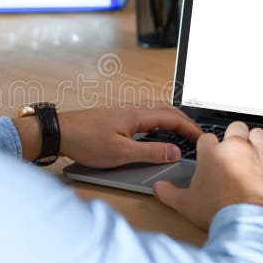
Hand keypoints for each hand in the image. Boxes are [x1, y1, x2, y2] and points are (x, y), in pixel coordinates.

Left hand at [13, 103, 201, 167]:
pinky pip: (146, 114)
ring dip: (172, 120)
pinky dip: (159, 121)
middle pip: (167, 111)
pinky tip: (156, 131)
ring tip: (182, 132)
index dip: (191, 129)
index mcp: (137, 115)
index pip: (173, 118)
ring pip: (156, 111)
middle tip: (197, 136)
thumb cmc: (85, 141)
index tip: (203, 139)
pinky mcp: (116, 117)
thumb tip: (174, 152)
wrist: (60, 132)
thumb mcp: (121, 153)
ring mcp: (124, 111)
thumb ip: (150, 152)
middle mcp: (133, 109)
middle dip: (185, 122)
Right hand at [153, 122, 262, 229]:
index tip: (210, 154)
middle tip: (232, 148)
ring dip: (255, 139)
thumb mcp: (185, 203)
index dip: (208, 146)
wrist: (244, 222)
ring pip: (258, 133)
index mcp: (211, 154)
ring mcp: (256, 155)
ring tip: (253, 149)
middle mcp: (234, 149)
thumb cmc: (216, 211)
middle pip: (235, 127)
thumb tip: (159, 188)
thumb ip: (169, 193)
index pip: (208, 138)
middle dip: (234, 135)